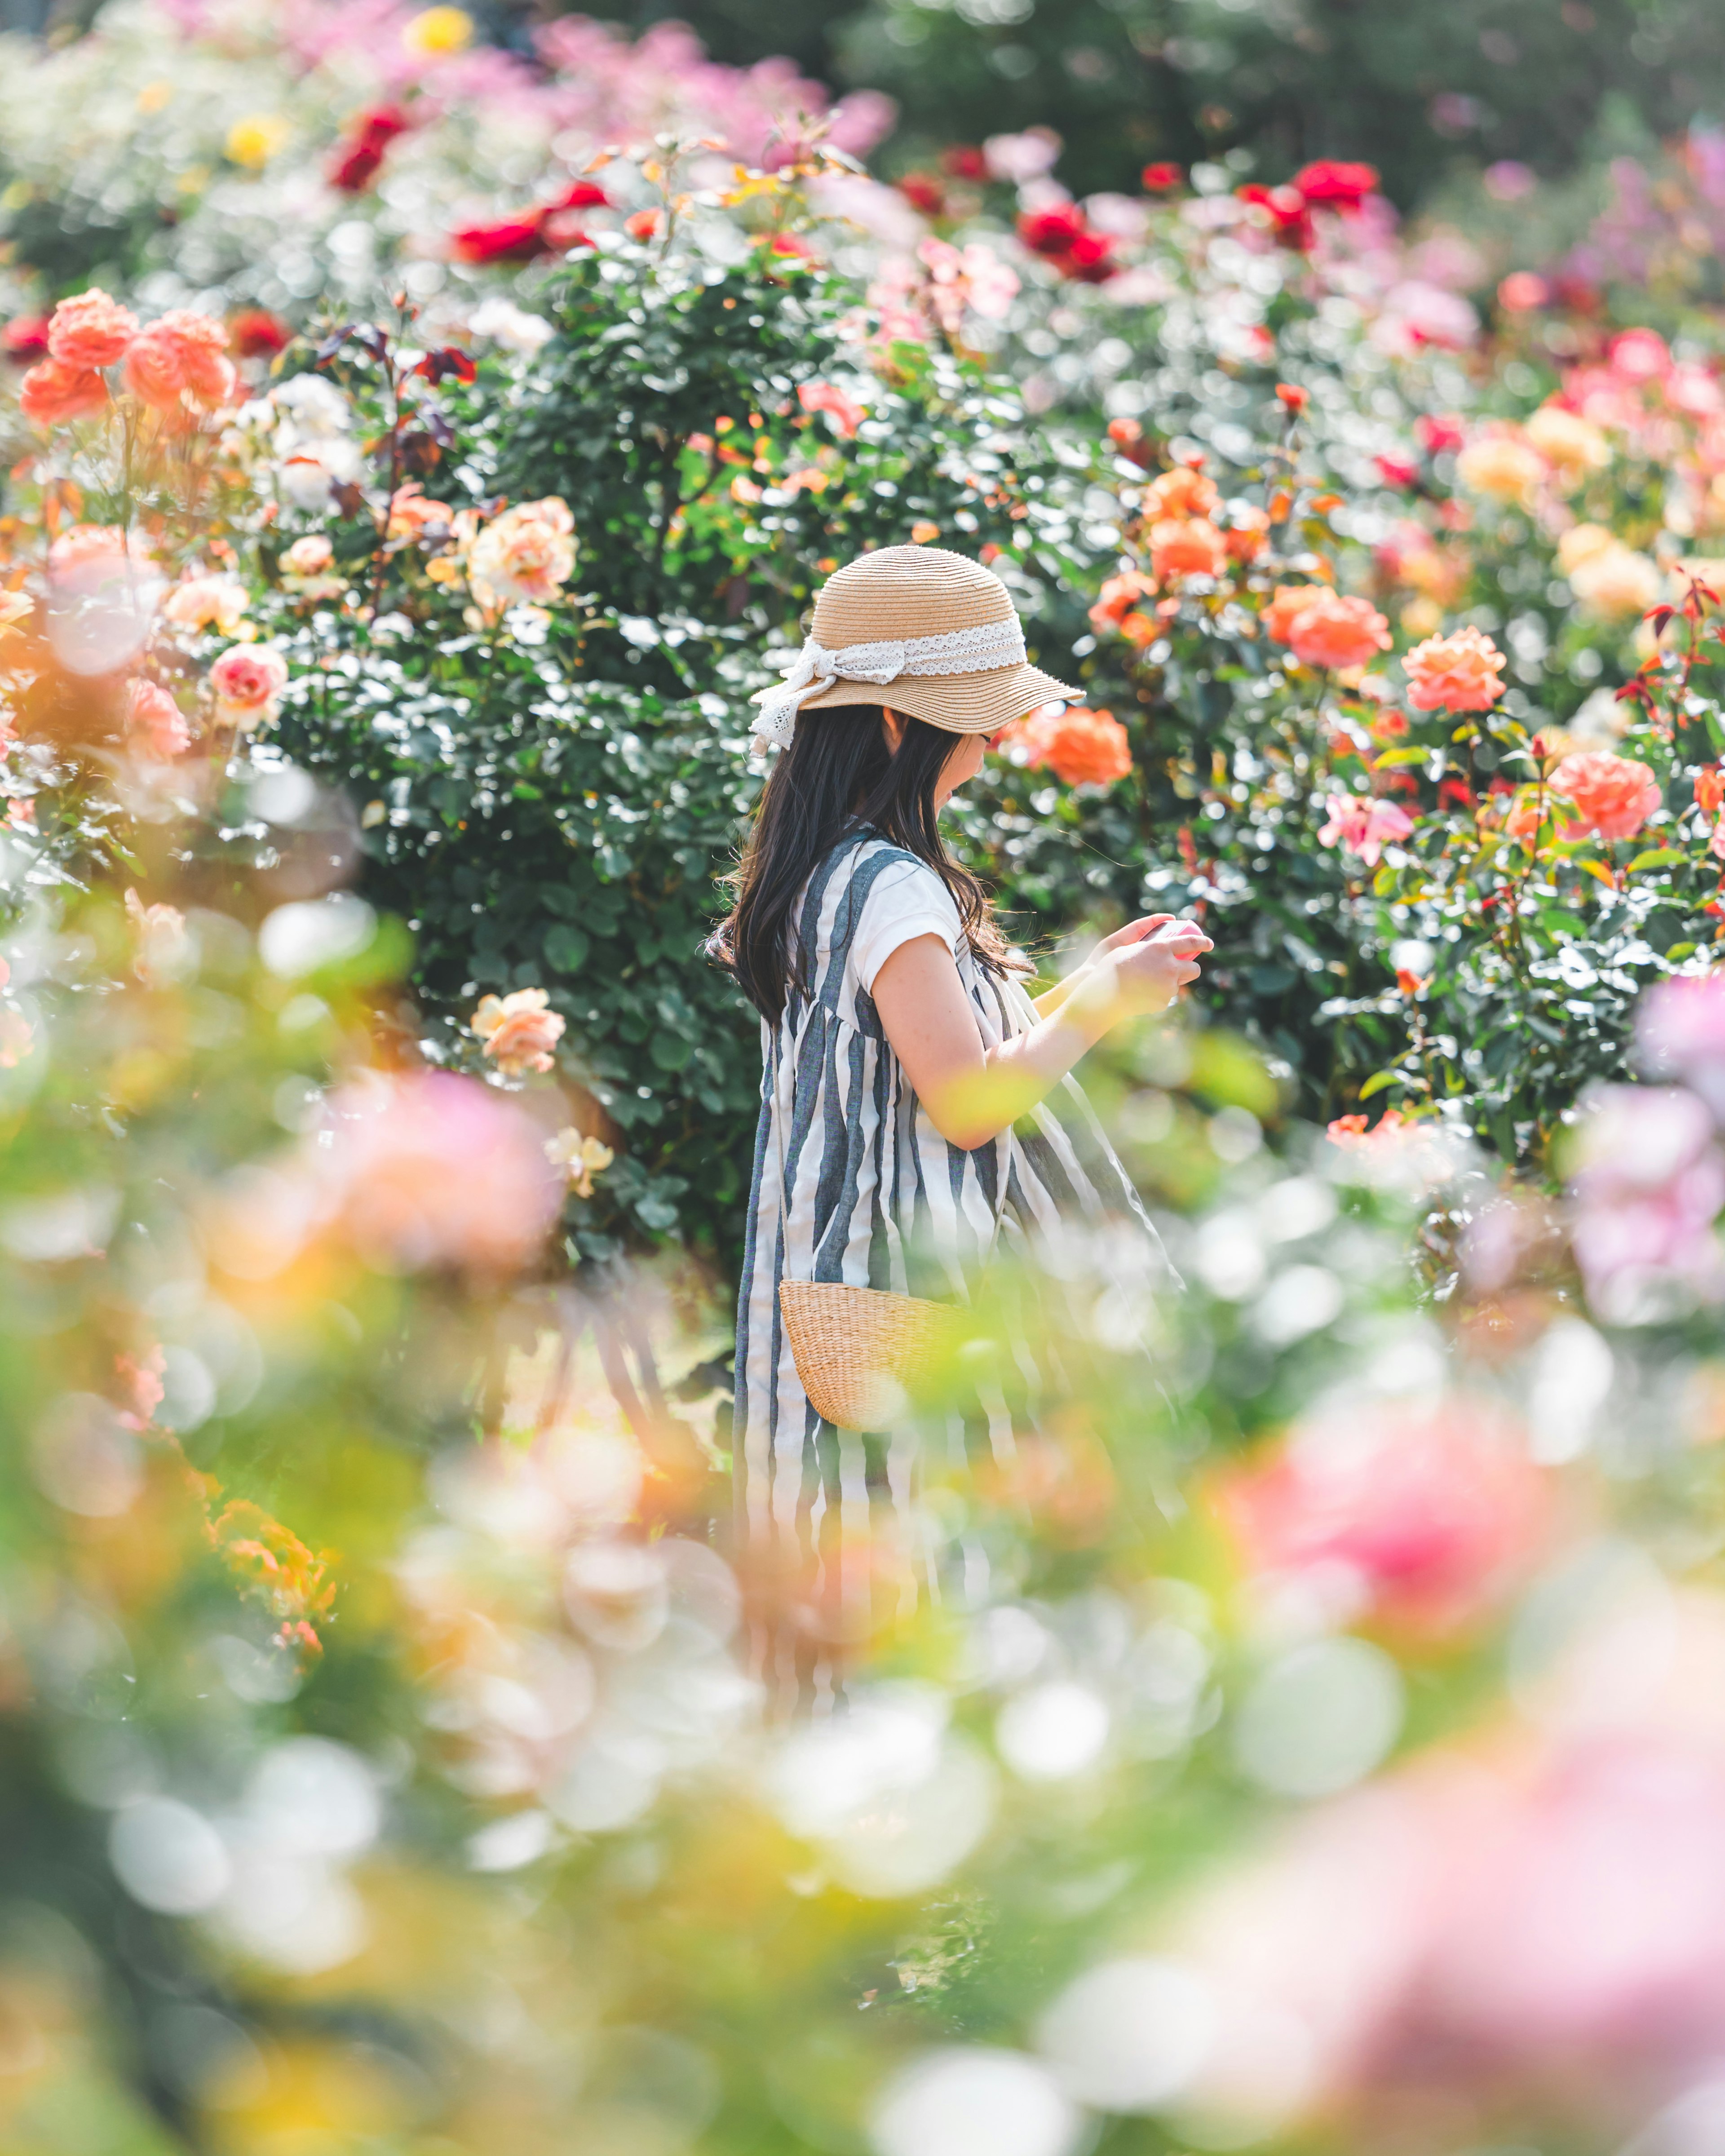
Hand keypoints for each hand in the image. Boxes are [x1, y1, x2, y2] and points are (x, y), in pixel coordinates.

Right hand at [1071, 916, 1211, 1025]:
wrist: (1104, 994)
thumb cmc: (1112, 968)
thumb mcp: (1131, 950)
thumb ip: (1149, 950)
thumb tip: (1160, 952)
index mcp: (1161, 949)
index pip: (1190, 943)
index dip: (1202, 942)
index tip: (1209, 943)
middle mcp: (1170, 967)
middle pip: (1194, 969)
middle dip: (1191, 969)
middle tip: (1181, 969)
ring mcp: (1168, 986)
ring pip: (1178, 985)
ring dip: (1170, 983)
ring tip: (1148, 983)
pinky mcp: (1164, 1002)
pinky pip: (1165, 997)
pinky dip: (1158, 995)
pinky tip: (1142, 994)